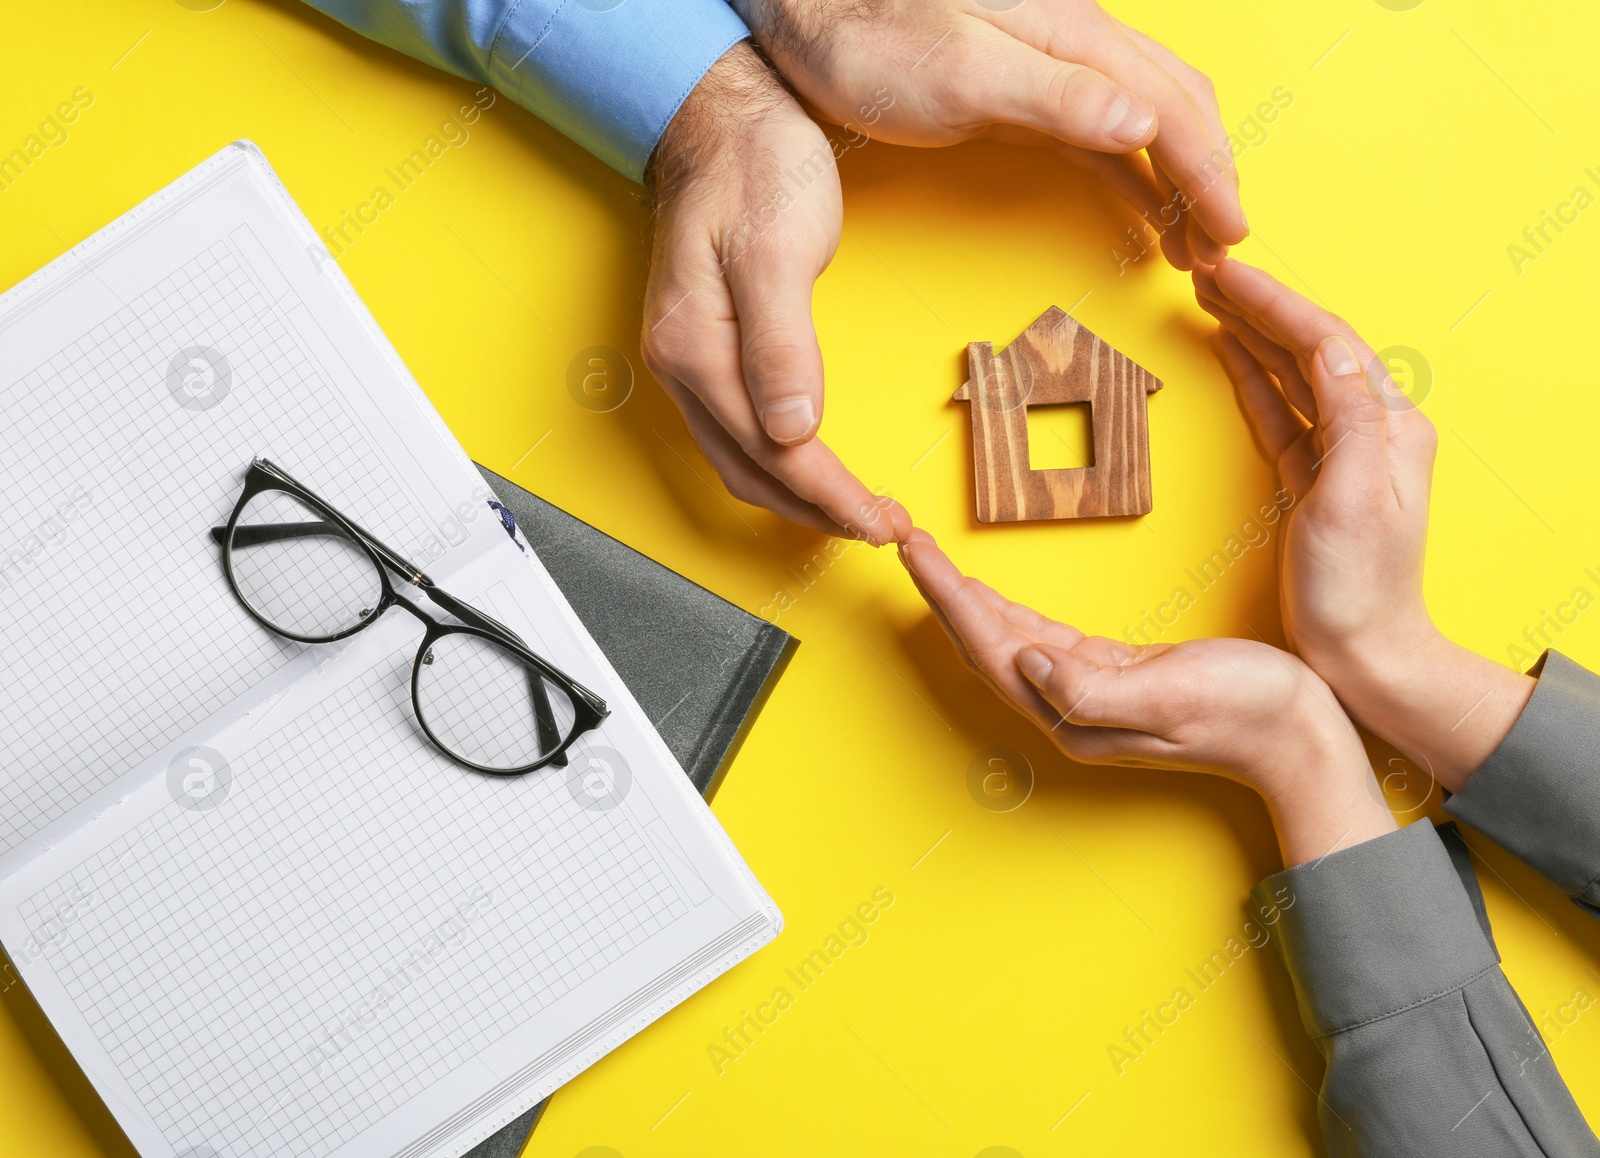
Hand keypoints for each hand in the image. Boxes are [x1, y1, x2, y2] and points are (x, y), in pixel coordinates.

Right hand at [643, 42, 911, 543]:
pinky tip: (814, 469)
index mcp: (697, 347)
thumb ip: (781, 345)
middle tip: (882, 528)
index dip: (830, 497)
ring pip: (741, 463)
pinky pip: (738, 436)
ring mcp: (689, 363)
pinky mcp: (706, 352)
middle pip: (751, 473)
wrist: (723, 118)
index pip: (771, 453)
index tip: (880, 522)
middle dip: (819, 512)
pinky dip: (780, 467)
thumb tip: (791, 431)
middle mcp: (682, 366)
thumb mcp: (777, 247)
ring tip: (857, 513)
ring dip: (799, 498)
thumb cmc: (756, 167)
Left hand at [729, 0, 1247, 268]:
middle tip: (1221, 252)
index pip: (1173, 106)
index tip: (1233, 233)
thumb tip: (1145, 122)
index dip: (1211, 172)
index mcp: (1075, 34)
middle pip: (1177, 109)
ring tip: (1193, 247)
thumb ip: (1056, 96)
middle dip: (1210, 180)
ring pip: (1147, 123)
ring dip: (1178, 184)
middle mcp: (1077, 44)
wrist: (807, 11)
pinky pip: (1102, 136)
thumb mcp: (961, 71)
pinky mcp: (1023, 92)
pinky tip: (1144, 214)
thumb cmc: (869, 36)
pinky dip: (1134, 176)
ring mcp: (1052, 67)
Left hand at [899, 531, 1394, 865]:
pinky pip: (1042, 641)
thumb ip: (1090, 689)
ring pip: (1007, 641)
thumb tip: (1024, 661)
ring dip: (967, 599)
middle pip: (984, 644)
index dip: (947, 598)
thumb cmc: (1249, 713)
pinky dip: (1010, 612)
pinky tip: (991, 595)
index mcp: (1074, 716)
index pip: (990, 648)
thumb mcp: (1170, 697)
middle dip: (941, 593)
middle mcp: (1069, 711)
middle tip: (904, 540)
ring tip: (931, 559)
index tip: (914, 551)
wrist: (1301, 737)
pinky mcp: (1112, 678)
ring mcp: (1088, 697)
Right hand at [1194, 258, 1533, 789]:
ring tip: (1210, 297)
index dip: (1275, 303)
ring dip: (1252, 331)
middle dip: (1259, 305)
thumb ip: (1349, 417)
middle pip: (1310, 346)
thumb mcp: (1352, 498)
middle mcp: (1371, 430)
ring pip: (1292, 372)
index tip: (1227, 272)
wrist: (1363, 654)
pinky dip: (1252, 375)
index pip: (1328, 342)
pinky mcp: (1311, 477)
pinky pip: (1279, 409)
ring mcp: (1340, 452)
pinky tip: (1230, 352)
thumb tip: (1331, 349)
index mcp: (1390, 426)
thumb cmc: (1358, 589)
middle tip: (1207, 271)